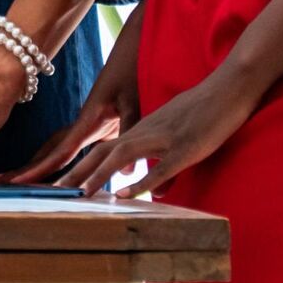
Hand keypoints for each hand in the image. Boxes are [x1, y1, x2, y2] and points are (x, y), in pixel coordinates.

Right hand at [8, 21, 141, 186]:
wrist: (132, 49)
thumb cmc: (132, 71)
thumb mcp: (135, 102)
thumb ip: (127, 133)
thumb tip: (124, 172)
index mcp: (88, 122)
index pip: (59, 153)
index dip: (38, 170)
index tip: (17, 182)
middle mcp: (82, 124)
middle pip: (48, 151)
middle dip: (26, 167)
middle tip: (0, 180)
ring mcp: (87, 123)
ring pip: (55, 147)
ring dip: (38, 162)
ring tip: (19, 176)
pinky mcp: (96, 122)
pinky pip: (71, 144)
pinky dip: (58, 157)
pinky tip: (56, 164)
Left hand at [42, 69, 260, 198]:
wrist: (230, 87)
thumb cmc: (207, 111)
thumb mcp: (179, 139)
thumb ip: (165, 166)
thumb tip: (160, 192)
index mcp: (141, 130)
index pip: (102, 149)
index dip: (79, 166)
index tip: (60, 184)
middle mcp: (145, 133)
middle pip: (101, 152)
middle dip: (76, 173)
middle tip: (51, 192)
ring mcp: (164, 139)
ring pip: (121, 156)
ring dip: (99, 176)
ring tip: (80, 196)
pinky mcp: (185, 147)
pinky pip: (159, 166)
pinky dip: (140, 182)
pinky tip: (126, 194)